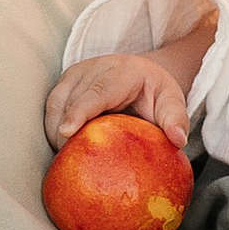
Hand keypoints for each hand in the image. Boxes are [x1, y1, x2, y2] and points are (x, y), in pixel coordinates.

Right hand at [44, 46, 197, 150]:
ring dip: (55, 131)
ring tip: (65, 157)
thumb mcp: (172, 102)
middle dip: (64, 131)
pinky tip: (61, 147)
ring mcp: (76, 73)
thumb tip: (177, 139)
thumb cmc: (155, 93)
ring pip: (55, 103)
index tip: (67, 132)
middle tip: (69, 162)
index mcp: (122, 71)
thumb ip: (176, 118)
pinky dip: (53, 128)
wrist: (142, 73)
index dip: (80, 111)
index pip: (97, 92)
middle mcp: (94, 67)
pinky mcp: (65, 82)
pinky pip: (51, 107)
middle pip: (71, 100)